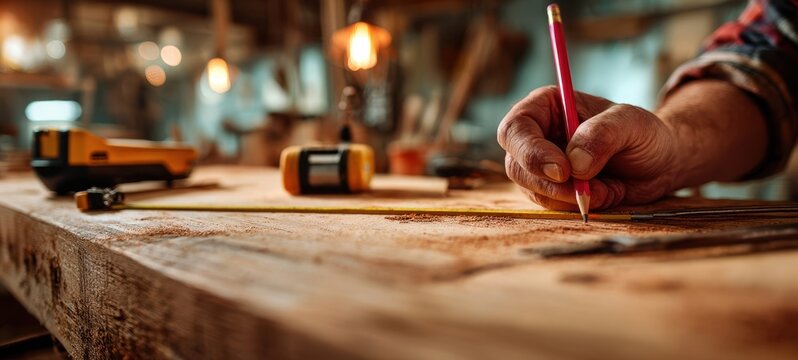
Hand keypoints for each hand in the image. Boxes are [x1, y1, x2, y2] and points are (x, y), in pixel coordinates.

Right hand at [497, 86, 681, 209]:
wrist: (657, 164)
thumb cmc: (643, 135)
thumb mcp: (632, 124)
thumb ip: (603, 134)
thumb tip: (574, 162)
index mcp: (546, 107)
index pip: (515, 128)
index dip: (531, 151)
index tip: (563, 170)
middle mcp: (536, 136)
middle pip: (516, 164)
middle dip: (550, 183)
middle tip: (585, 190)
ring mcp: (540, 166)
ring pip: (531, 190)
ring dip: (568, 197)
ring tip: (607, 187)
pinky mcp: (550, 191)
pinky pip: (550, 206)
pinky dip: (577, 206)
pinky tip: (604, 194)